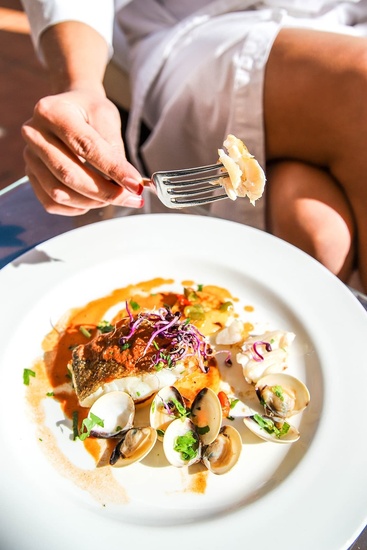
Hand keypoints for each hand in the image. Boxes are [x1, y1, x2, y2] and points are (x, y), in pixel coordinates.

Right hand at [22, 89, 143, 214]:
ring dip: (93, 202)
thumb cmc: (88, 111)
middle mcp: (34, 135)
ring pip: (60, 193)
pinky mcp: (31, 175)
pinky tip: (94, 201)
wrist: (69, 108)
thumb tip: (127, 182)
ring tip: (116, 197)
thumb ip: (114, 147)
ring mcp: (29, 157)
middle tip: (131, 198)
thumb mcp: (106, 116)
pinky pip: (52, 203)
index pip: (86, 147)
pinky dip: (76, 208)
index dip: (113, 169)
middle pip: (69, 174)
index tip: (135, 185)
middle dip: (105, 192)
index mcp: (52, 112)